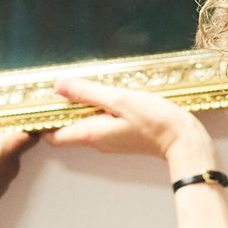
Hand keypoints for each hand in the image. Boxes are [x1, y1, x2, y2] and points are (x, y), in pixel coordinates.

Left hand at [50, 78, 211, 171]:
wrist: (184, 140)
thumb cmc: (155, 121)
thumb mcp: (119, 100)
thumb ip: (88, 93)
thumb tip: (60, 86)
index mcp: (91, 134)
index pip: (53, 135)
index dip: (44, 120)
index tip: (43, 101)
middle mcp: (97, 141)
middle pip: (68, 128)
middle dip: (63, 109)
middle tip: (64, 86)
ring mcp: (109, 140)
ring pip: (85, 124)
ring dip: (82, 107)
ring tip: (86, 87)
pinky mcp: (122, 136)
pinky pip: (101, 122)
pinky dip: (98, 109)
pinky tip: (109, 96)